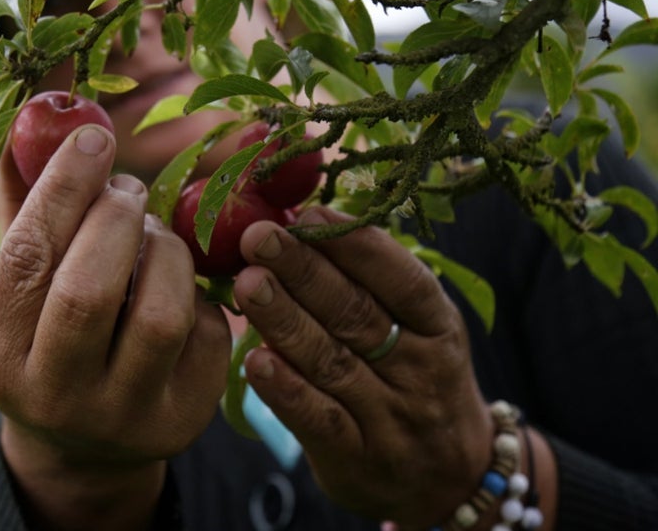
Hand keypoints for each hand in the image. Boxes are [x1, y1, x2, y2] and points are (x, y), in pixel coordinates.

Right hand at [0, 125, 230, 528]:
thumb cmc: (51, 330)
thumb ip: (24, 203)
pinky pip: (205, 331)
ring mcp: (123, 416)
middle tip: (128, 189)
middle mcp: (53, 395)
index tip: (92, 139)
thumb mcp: (26, 281)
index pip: (26, 257)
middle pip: (90, 290)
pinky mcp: (183, 419)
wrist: (88, 438)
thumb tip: (27, 117)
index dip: (62, 188)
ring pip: (160, 313)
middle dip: (116, 217)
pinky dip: (196, 290)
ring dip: (165, 249)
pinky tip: (175, 287)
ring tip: (154, 234)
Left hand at [233, 206, 492, 528]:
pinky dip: (286, 391)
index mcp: (438, 326)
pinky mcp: (356, 460)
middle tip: (257, 236)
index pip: (403, 280)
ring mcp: (390, 418)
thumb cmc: (416, 378)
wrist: (450, 481)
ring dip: (285, 320)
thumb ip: (370, 286)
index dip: (356, 246)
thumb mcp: (419, 330)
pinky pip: (318, 421)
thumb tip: (304, 223)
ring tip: (246, 283)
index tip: (309, 214)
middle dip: (304, 271)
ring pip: (332, 362)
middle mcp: (420, 370)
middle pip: (357, 315)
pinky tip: (254, 362)